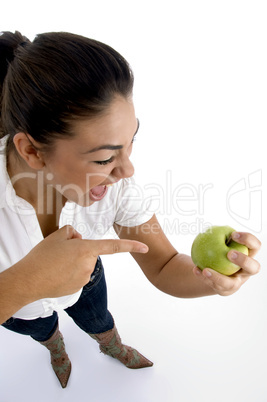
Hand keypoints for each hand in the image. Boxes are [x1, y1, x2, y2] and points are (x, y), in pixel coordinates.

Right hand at [16, 225, 148, 300]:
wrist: (29, 281)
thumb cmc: (42, 257)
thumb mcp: (57, 236)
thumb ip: (73, 231)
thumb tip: (79, 238)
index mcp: (87, 249)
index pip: (114, 246)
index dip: (131, 246)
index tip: (145, 248)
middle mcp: (89, 264)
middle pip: (90, 252)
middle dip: (80, 250)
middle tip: (60, 252)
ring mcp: (84, 278)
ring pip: (83, 264)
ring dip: (73, 261)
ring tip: (55, 263)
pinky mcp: (78, 288)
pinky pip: (77, 275)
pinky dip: (69, 272)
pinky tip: (56, 273)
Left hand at [192, 231, 260, 295]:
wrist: (212, 269)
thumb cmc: (218, 250)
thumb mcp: (219, 241)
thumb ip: (217, 235)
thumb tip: (208, 229)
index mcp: (249, 255)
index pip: (255, 246)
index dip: (248, 240)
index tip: (233, 234)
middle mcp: (246, 270)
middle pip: (253, 268)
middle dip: (244, 261)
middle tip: (229, 254)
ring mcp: (237, 282)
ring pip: (230, 283)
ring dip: (218, 276)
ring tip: (205, 270)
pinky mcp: (225, 290)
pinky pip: (214, 285)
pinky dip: (203, 277)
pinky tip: (195, 269)